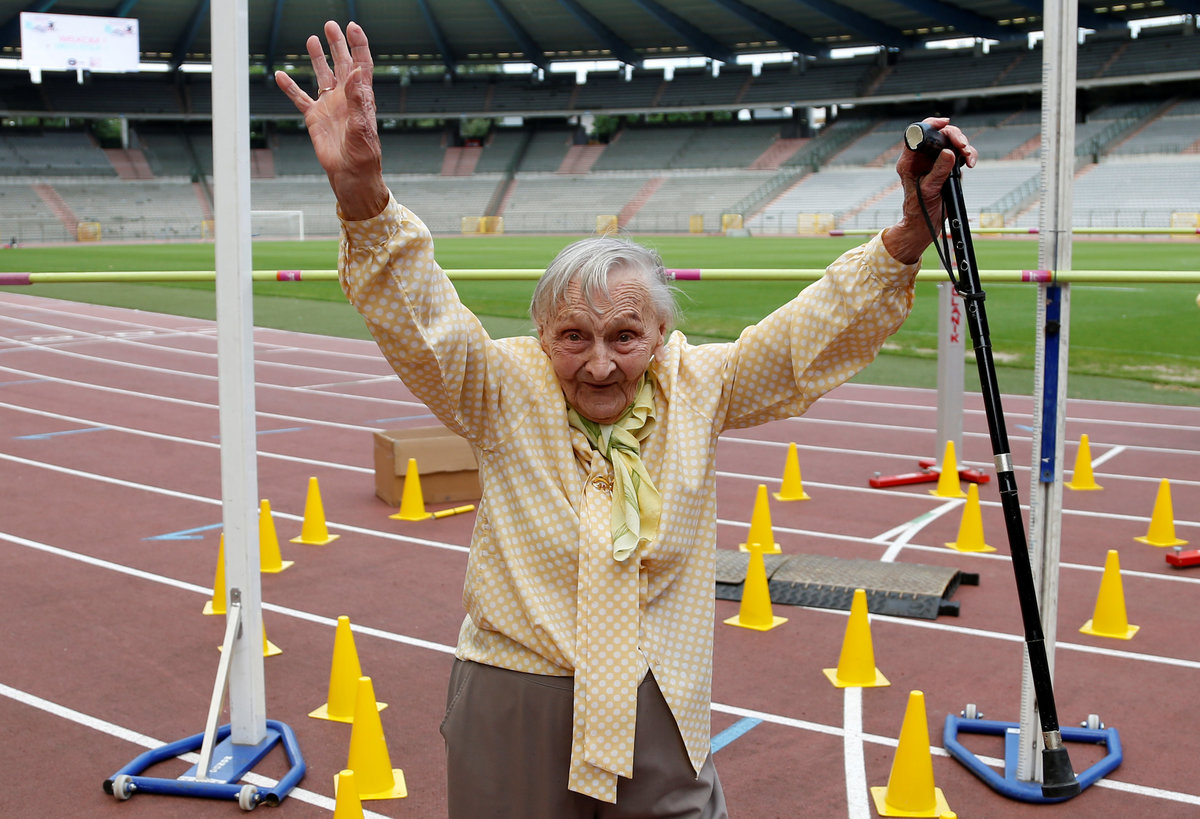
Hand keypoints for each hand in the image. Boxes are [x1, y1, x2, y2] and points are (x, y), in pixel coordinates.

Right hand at [274, 21, 388, 219]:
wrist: (350, 174)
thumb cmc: (363, 154)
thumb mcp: (362, 126)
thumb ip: (358, 98)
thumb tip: (356, 70)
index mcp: (361, 97)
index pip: (361, 65)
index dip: (358, 45)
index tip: (352, 27)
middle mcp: (346, 98)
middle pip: (342, 64)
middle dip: (337, 44)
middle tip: (331, 25)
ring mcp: (330, 106)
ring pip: (322, 76)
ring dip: (317, 58)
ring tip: (312, 40)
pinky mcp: (315, 118)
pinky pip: (300, 98)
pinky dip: (290, 87)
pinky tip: (281, 74)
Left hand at [883, 117, 977, 263]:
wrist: (925, 224)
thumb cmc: (919, 210)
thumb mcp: (928, 190)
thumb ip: (938, 171)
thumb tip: (949, 153)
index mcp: (910, 160)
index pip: (918, 134)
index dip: (932, 124)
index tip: (945, 123)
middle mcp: (922, 158)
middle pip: (939, 135)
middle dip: (955, 137)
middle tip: (963, 146)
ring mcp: (935, 162)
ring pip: (952, 143)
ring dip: (964, 146)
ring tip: (970, 157)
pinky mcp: (946, 167)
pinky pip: (959, 155)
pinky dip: (968, 155)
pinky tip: (971, 163)